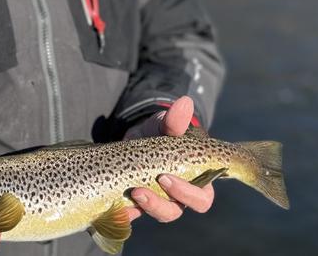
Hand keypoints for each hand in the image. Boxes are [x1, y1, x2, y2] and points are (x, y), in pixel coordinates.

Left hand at [123, 96, 214, 222]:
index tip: (165, 177)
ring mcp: (159, 200)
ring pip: (158, 213)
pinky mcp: (138, 203)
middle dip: (162, 203)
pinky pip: (134, 215)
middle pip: (178, 209)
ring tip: (133, 192)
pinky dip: (126, 213)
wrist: (136, 137)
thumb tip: (185, 102)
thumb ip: (174, 119)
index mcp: (196, 178)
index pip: (201, 196)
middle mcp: (179, 194)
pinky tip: (115, 207)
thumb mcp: (165, 124)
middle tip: (144, 187)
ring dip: (147, 207)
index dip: (187, 193)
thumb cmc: (160, 132)